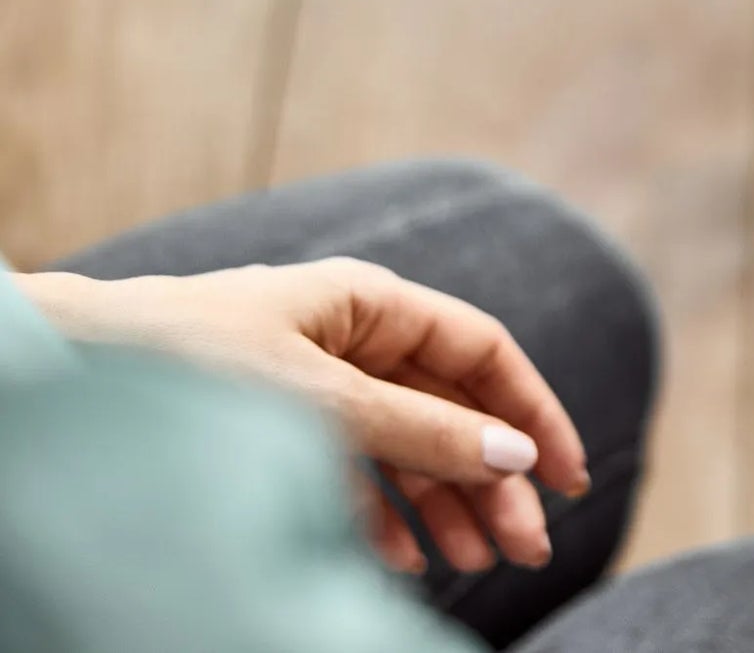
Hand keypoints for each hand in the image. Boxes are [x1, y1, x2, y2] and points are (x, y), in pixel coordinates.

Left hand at [21, 258, 587, 573]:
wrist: (67, 369)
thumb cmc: (187, 360)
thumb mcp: (320, 400)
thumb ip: (421, 432)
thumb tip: (515, 458)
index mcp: (370, 302)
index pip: (483, 353)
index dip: (535, 413)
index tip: (570, 478)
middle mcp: (350, 337)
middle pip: (451, 408)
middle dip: (493, 480)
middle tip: (527, 548)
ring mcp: (314, 382)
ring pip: (407, 445)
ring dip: (446, 506)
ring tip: (476, 565)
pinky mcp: (278, 426)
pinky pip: (354, 470)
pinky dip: (383, 515)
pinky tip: (404, 560)